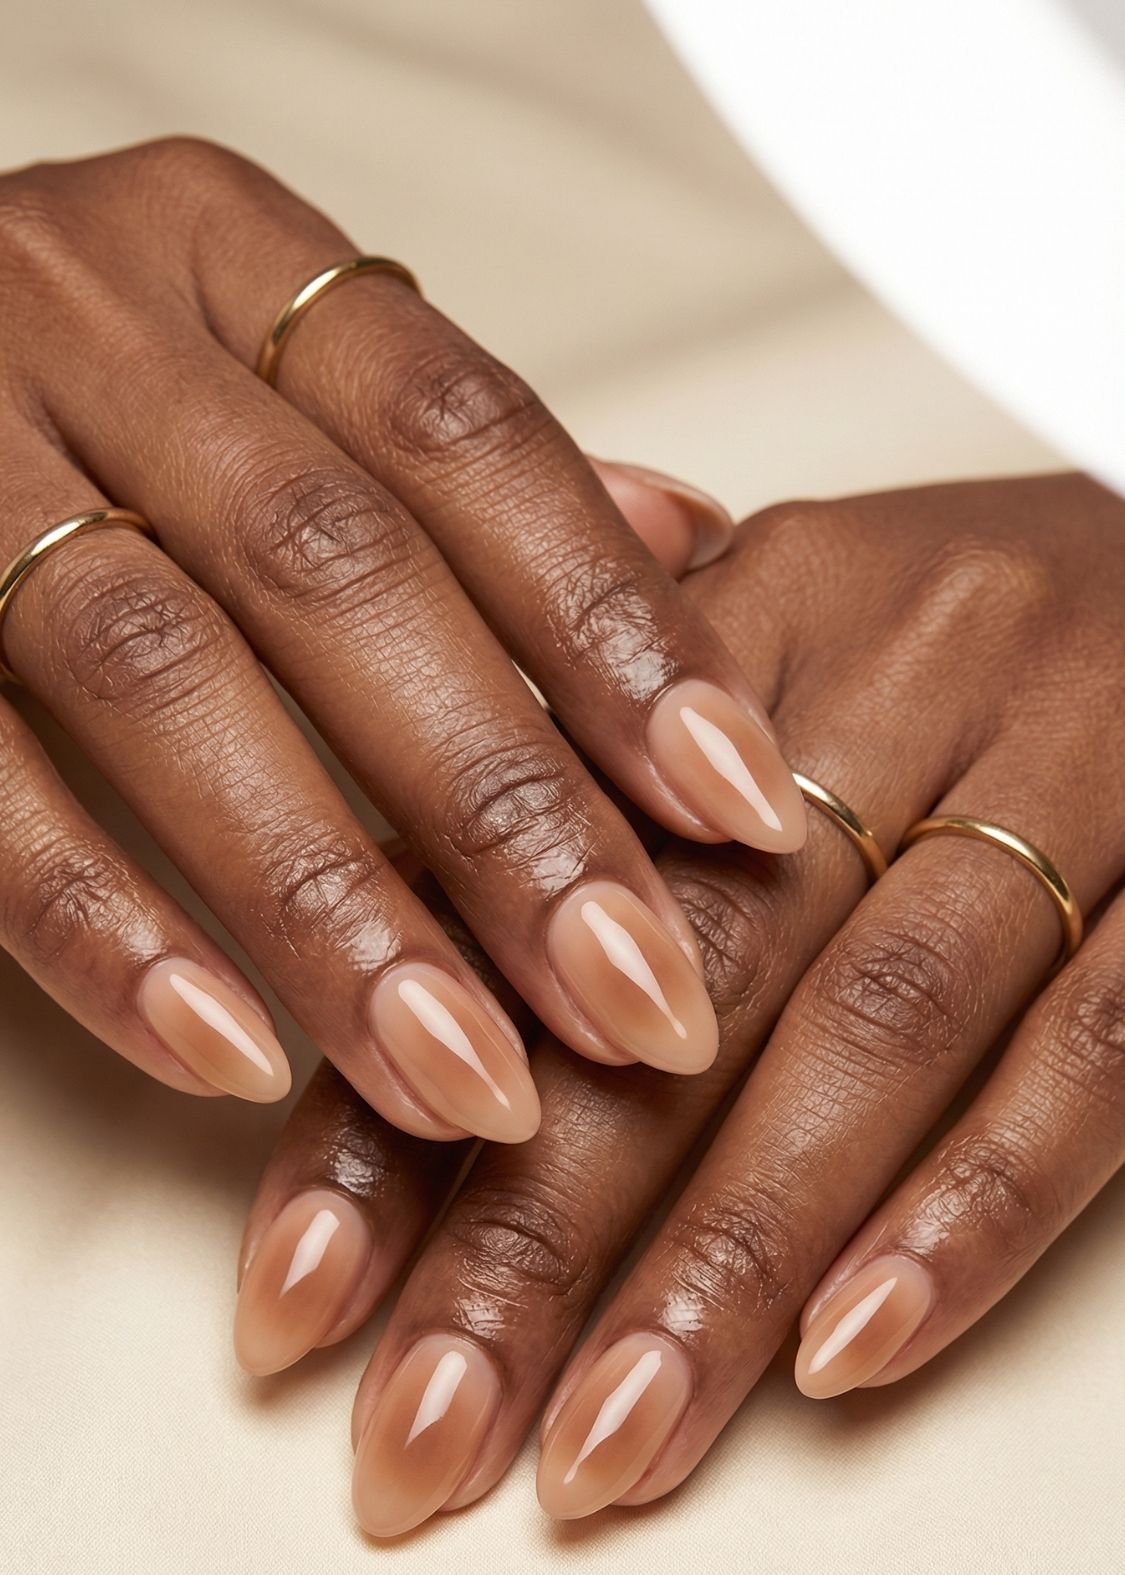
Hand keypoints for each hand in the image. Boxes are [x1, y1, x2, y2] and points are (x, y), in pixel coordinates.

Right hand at [0, 137, 805, 1145]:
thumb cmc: (76, 368)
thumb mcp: (261, 355)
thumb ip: (455, 462)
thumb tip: (691, 542)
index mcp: (227, 257)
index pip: (466, 439)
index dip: (614, 628)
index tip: (740, 807)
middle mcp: (87, 329)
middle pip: (337, 578)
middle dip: (504, 811)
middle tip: (637, 999)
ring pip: (165, 686)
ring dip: (335, 907)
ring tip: (469, 1081)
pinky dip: (107, 931)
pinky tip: (235, 1054)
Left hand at [235, 472, 1123, 1535]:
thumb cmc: (997, 631)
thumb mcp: (807, 627)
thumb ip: (606, 747)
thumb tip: (399, 868)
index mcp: (762, 607)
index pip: (526, 881)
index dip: (394, 1100)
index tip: (294, 1304)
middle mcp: (904, 672)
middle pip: (678, 976)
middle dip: (529, 1232)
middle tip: (420, 1436)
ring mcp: (1082, 770)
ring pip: (870, 1032)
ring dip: (722, 1260)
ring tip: (603, 1450)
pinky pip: (1092, 1055)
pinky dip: (967, 1211)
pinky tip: (845, 1358)